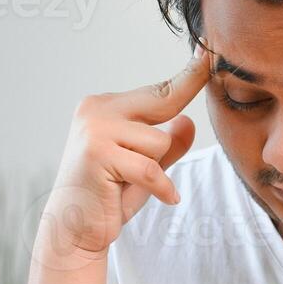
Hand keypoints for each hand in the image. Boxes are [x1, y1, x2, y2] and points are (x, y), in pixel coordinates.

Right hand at [39, 45, 208, 261]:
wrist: (74, 230)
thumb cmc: (109, 197)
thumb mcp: (145, 167)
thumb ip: (167, 145)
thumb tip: (188, 121)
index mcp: (104, 107)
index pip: (157, 91)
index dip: (189, 76)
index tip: (208, 53)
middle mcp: (96, 110)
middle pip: (162, 102)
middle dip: (184, 101)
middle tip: (204, 74)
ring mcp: (94, 130)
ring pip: (159, 141)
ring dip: (157, 169)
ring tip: (132, 184)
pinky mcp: (98, 154)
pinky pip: (151, 169)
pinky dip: (163, 188)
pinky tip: (166, 199)